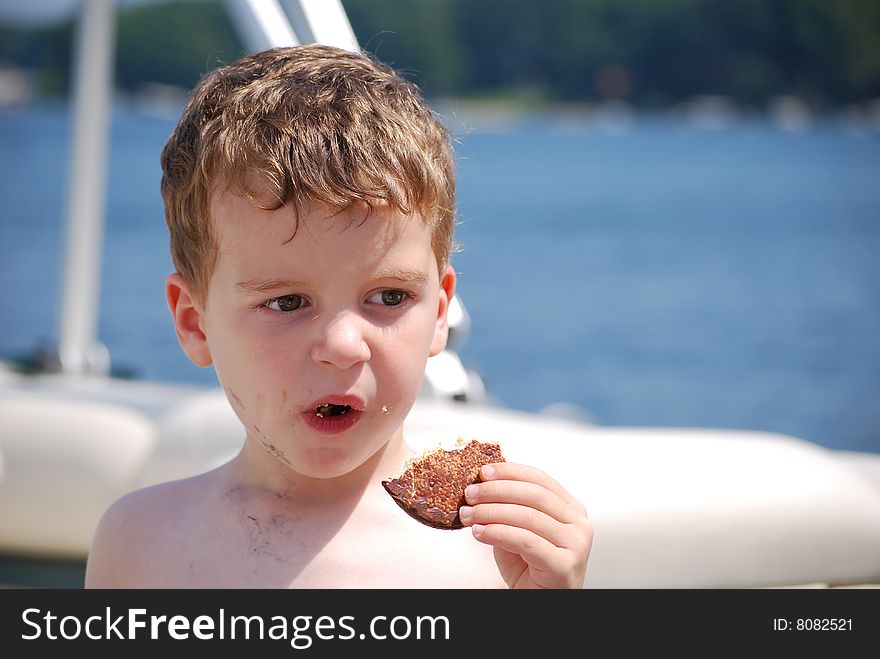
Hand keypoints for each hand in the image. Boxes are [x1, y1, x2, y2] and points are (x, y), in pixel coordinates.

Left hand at [459, 462, 592, 588]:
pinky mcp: (565, 565)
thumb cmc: (530, 567)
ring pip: (528, 516)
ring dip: (491, 512)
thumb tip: (480, 486)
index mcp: (570, 508)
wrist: (539, 603)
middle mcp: (578, 523)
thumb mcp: (518, 530)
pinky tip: (479, 532)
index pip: (540, 479)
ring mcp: (576, 544)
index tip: (483, 472)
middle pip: (534, 494)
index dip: (510, 472)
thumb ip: (508, 508)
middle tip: (470, 494)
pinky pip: (526, 541)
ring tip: (469, 515)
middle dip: (497, 490)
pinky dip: (498, 533)